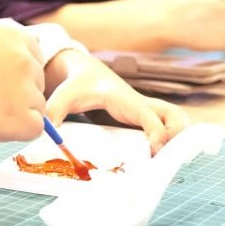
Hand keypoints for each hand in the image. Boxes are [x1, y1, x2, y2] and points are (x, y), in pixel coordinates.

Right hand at [0, 21, 45, 144]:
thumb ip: (0, 44)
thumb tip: (24, 53)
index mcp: (14, 35)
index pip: (34, 59)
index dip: (12, 75)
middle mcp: (25, 58)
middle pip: (37, 84)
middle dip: (15, 95)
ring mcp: (26, 89)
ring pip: (34, 108)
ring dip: (13, 113)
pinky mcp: (23, 119)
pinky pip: (33, 129)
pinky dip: (13, 132)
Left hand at [43, 49, 188, 154]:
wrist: (84, 70)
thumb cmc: (77, 83)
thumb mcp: (64, 95)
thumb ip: (54, 111)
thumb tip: (46, 131)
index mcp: (124, 99)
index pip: (150, 116)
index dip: (157, 133)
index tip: (154, 150)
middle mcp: (139, 103)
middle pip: (175, 115)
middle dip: (178, 134)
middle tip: (165, 154)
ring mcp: (143, 109)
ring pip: (175, 118)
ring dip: (178, 136)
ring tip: (164, 155)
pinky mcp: (142, 116)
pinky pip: (165, 125)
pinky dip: (171, 137)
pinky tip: (157, 154)